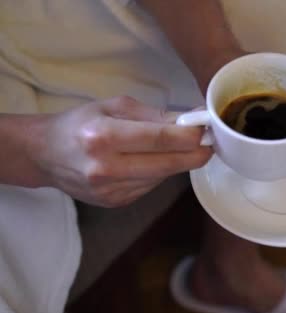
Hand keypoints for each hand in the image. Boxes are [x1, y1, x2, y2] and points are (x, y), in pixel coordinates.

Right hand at [35, 96, 210, 206]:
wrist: (45, 154)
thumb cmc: (80, 123)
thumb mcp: (114, 107)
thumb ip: (154, 115)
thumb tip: (193, 119)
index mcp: (102, 137)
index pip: (159, 139)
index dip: (190, 136)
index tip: (208, 130)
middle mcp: (106, 168)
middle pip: (167, 164)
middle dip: (195, 154)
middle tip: (211, 144)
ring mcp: (110, 190)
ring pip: (162, 176)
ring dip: (177, 162)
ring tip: (178, 147)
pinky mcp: (115, 202)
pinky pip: (151, 186)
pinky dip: (158, 173)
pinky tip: (150, 161)